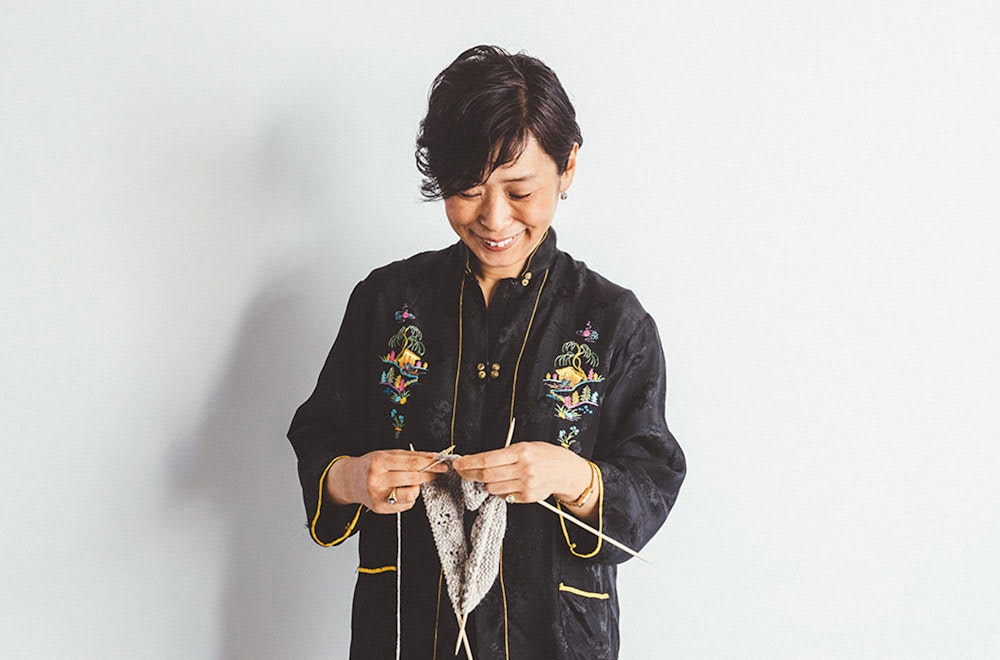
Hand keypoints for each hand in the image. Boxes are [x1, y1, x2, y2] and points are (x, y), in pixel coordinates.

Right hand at [326, 449, 448, 513]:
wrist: (350, 481)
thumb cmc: (371, 465)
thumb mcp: (387, 454)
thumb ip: (410, 456)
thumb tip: (434, 457)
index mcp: (379, 462)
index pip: (411, 463)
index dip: (430, 464)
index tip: (442, 463)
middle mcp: (377, 480)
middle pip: (413, 478)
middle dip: (429, 475)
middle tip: (437, 472)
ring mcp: (378, 496)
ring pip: (411, 494)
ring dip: (417, 488)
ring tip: (411, 482)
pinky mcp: (380, 508)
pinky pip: (406, 505)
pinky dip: (409, 497)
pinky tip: (401, 490)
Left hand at [452, 442, 593, 512]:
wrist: (565, 470)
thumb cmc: (543, 455)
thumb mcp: (525, 446)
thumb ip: (504, 454)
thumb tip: (479, 460)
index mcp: (521, 452)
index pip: (487, 459)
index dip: (469, 462)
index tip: (459, 463)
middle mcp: (523, 469)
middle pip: (487, 475)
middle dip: (470, 474)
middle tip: (462, 472)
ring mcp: (526, 484)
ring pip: (492, 488)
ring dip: (485, 483)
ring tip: (489, 477)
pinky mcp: (527, 497)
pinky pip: (504, 496)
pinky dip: (499, 491)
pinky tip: (504, 484)